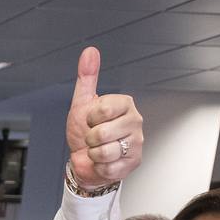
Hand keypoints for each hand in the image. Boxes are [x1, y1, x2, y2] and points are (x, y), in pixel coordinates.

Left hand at [66, 47, 142, 188]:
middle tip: (93, 138)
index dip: (90, 118)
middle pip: (102, 133)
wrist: (86, 160)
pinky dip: (100, 167)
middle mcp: (135, 121)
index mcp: (125, 104)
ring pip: (105, 152)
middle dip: (90, 139)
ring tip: (98, 149)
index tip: (91, 120)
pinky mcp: (134, 161)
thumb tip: (90, 52)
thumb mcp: (83, 103)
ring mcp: (137, 142)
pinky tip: (103, 161)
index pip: (103, 109)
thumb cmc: (85, 131)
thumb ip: (87, 78)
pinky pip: (109, 167)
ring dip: (94, 154)